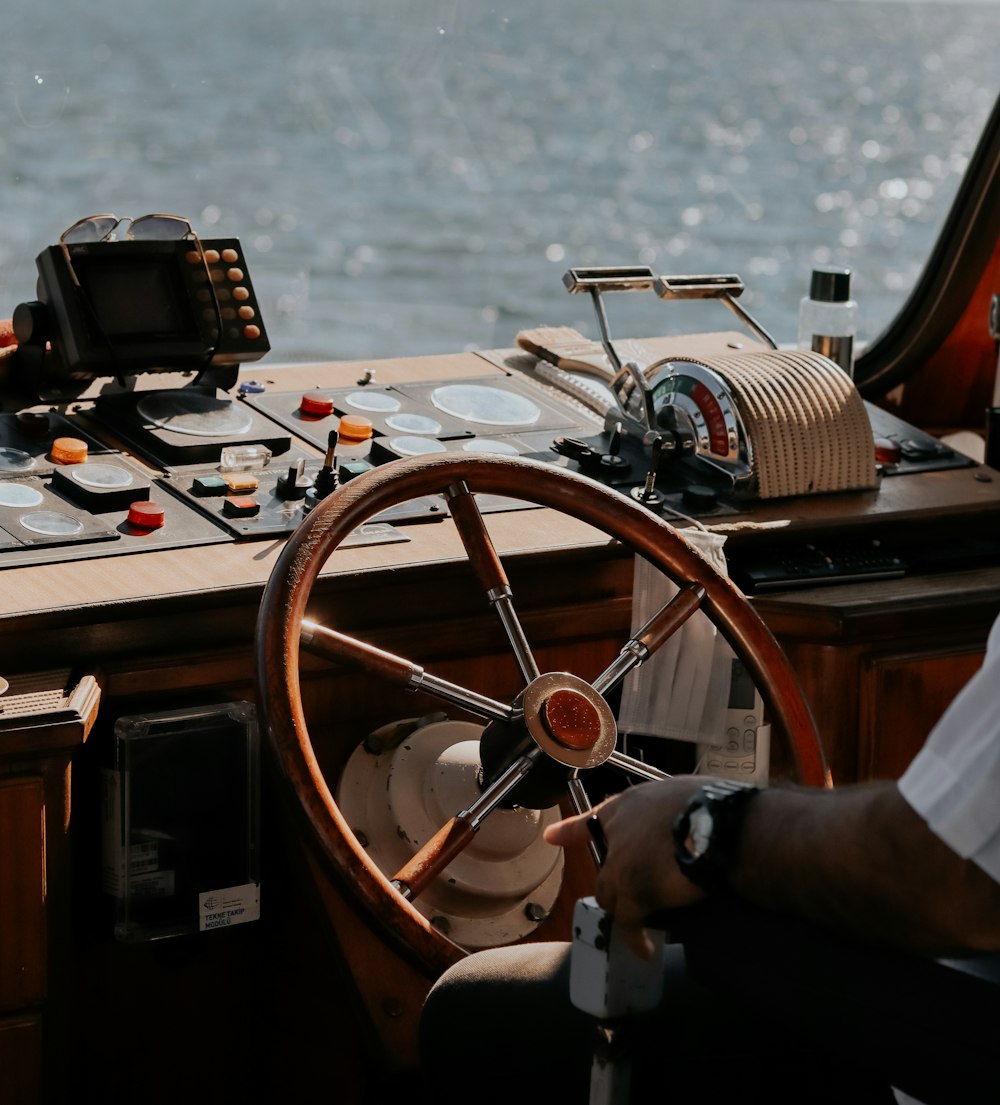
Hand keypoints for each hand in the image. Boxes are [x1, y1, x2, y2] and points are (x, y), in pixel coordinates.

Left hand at [544, 776, 708, 956]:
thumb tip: (684, 823)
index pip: (595, 818)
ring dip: (624, 907)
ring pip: (610, 894)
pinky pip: (627, 922)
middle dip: (617, 880)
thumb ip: (670, 811)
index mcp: (631, 805)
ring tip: (642, 918)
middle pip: (605, 866)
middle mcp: (619, 831)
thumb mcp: (685, 796)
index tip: (552, 837)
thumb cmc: (714, 805)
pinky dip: (635, 938)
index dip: (573, 831)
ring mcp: (622, 863)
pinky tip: (644, 949)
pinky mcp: (634, 892)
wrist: (721, 825)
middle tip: (642, 889)